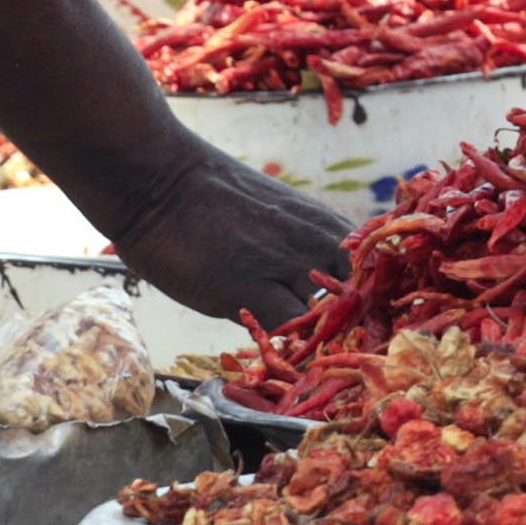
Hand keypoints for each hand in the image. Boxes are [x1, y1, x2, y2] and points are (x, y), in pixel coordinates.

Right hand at [97, 146, 353, 331]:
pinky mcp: (250, 289)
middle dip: (349, 319)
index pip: (368, 267)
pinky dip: (286, 344)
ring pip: (329, 315)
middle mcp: (314, 243)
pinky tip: (269, 347)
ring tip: (294, 346)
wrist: (157, 177)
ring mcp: (285, 266)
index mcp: (320, 223)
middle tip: (324, 338)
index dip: (361, 296)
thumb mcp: (267, 212)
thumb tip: (301, 286)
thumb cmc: (202, 192)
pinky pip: (289, 329)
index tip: (349, 316)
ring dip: (316, 335)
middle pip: (360, 293)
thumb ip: (290, 246)